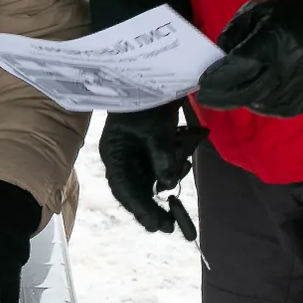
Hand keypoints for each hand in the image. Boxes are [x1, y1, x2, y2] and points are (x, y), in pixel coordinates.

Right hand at [100, 101, 205, 234]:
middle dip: (154, 206)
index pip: (124, 189)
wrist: (154, 76)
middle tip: (172, 226)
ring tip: (184, 153)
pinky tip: (188, 141)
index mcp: (115, 154)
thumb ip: (161, 156)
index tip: (158, 226)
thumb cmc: (147, 101)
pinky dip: (176, 159)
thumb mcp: (155, 129)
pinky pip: (163, 166)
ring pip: (153, 179)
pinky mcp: (151, 149)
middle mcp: (123, 158)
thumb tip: (169, 184)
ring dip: (172, 172)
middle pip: (137, 190)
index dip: (140, 210)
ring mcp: (137, 154)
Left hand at [195, 0, 302, 117]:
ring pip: (263, 104)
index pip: (237, 69)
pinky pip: (283, 110)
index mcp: (273, 43)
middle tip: (207, 98)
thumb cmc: (290, 12)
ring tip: (234, 92)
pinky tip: (259, 96)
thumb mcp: (255, 11)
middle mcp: (289, 68)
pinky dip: (266, 104)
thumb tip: (219, 59)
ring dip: (244, 100)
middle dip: (223, 97)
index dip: (217, 79)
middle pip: (247, 93)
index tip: (202, 84)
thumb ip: (233, 34)